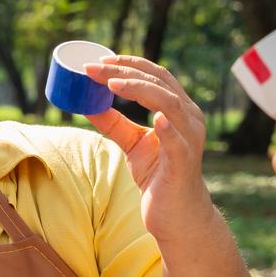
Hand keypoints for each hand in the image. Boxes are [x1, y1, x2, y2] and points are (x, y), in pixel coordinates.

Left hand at [84, 55, 212, 242]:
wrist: (177, 215)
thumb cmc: (158, 176)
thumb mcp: (132, 144)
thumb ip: (114, 123)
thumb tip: (86, 104)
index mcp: (178, 109)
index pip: (156, 76)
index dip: (129, 64)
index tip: (99, 61)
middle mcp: (189, 118)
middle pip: (159, 83)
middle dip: (125, 72)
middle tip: (94, 69)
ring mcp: (189, 138)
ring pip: (169, 103)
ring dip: (140, 90)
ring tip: (113, 84)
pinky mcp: (184, 162)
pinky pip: (177, 141)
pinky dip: (167, 127)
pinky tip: (155, 118)